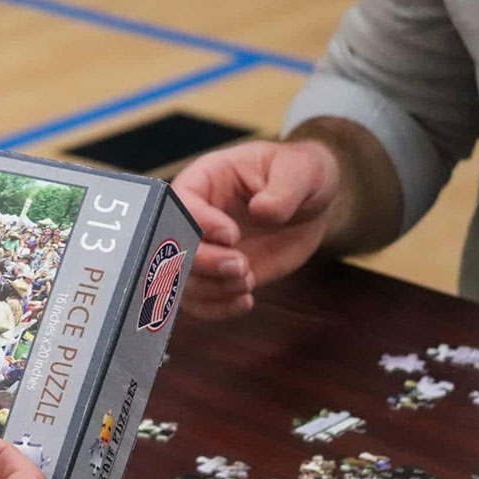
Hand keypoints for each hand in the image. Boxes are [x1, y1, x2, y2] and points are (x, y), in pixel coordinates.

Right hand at [171, 140, 340, 319]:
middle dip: (203, 262)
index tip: (233, 235)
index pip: (179, 204)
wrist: (307, 206)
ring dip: (212, 289)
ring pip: (180, 279)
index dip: (198, 225)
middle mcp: (192, 216)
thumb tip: (262, 211)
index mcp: (204, 180)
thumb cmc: (299, 175)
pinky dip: (216, 308)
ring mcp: (201, 248)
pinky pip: (196, 301)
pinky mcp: (213, 275)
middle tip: (242, 266)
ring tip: (249, 281)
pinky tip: (246, 301)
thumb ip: (284, 190)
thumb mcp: (302, 170)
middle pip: (170, 246)